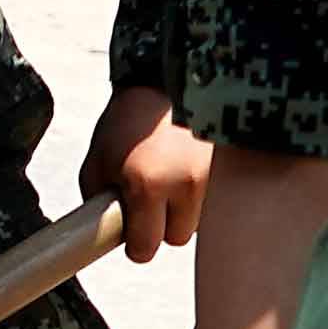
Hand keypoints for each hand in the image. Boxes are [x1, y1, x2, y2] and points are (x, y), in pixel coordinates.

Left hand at [86, 82, 210, 254]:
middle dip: (160, 225)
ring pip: (198, 221)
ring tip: (169, 176)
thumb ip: (100, 206)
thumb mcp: (96, 165)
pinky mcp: (230, 168)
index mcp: (147, 185)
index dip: (135, 245)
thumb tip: (110, 236)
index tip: (132, 236)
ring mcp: (213, 176)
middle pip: (176, 237)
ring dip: (183, 209)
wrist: (163, 81)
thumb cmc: (125, 124)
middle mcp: (185, 183)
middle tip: (149, 199)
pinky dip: (201, 192)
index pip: (146, 247)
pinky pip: (214, 200)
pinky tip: (187, 167)